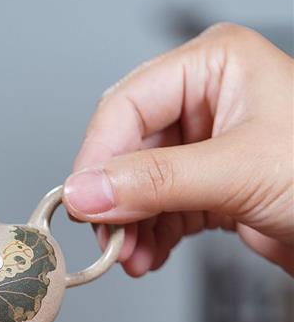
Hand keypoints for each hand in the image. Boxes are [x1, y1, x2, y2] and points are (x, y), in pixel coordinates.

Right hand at [63, 23, 293, 275]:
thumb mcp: (242, 172)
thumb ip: (157, 182)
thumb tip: (83, 193)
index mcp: (214, 63)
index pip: (127, 103)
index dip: (97, 156)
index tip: (79, 204)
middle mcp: (207, 96)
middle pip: (129, 144)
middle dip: (116, 197)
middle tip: (105, 239)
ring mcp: (210, 141)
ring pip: (141, 180)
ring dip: (130, 223)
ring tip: (129, 258)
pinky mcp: (216, 183)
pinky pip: (163, 205)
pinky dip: (150, 234)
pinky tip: (147, 258)